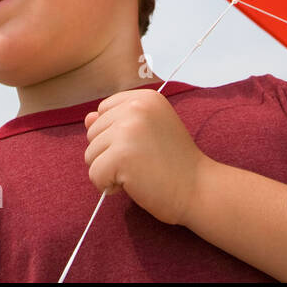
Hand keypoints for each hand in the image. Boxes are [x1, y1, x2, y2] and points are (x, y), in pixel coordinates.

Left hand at [83, 89, 207, 225]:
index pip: (103, 111)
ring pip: (90, 154)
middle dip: (111, 154)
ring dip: (109, 170)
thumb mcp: (149, 132)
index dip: (115, 135)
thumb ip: (118, 122)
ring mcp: (128, 130)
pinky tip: (134, 184)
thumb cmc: (175, 162)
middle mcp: (135, 107)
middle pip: (93, 132)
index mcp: (144, 97)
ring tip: (140, 172)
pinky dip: (108, 186)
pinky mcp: (121, 155)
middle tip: (143, 162)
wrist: (199, 188)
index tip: (142, 146)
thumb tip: (87, 118)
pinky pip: (94, 175)